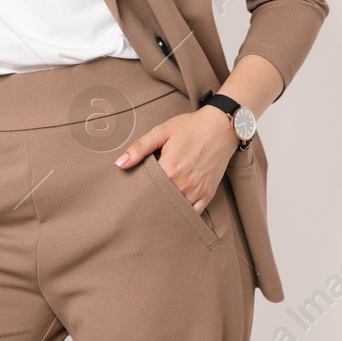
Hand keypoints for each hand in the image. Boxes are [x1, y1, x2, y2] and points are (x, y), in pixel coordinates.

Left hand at [113, 106, 238, 212]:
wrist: (222, 126)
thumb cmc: (191, 127)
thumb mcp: (162, 131)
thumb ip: (140, 148)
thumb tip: (120, 164)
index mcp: (170, 168)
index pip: (147, 188)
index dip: (138, 189)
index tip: (132, 191)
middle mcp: (184, 183)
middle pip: (160, 200)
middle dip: (150, 201)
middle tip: (140, 203)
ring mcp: (197, 190)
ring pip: (176, 209)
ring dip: (166, 208)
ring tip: (155, 205)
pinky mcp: (208, 194)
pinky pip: (193, 213)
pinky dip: (183, 213)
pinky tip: (174, 211)